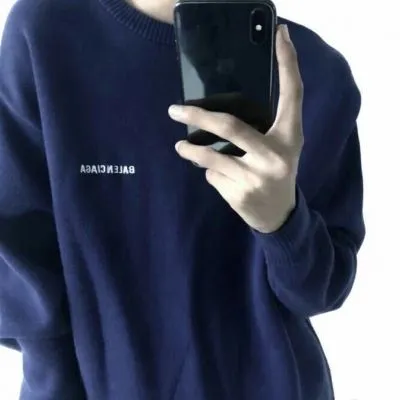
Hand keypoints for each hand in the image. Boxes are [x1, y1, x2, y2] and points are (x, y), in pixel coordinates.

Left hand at [168, 24, 303, 233]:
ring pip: (212, 157)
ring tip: (181, 148)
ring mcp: (256, 177)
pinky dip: (211, 173)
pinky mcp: (239, 194)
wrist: (279, 215)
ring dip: (192, 152)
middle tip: (174, 111)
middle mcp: (275, 155)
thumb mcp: (279, 148)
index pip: (292, 94)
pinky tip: (224, 180)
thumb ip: (261, 129)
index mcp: (290, 137)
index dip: (288, 63)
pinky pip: (213, 176)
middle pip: (231, 127)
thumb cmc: (276, 172)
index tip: (280, 34)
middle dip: (198, 117)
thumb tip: (217, 115)